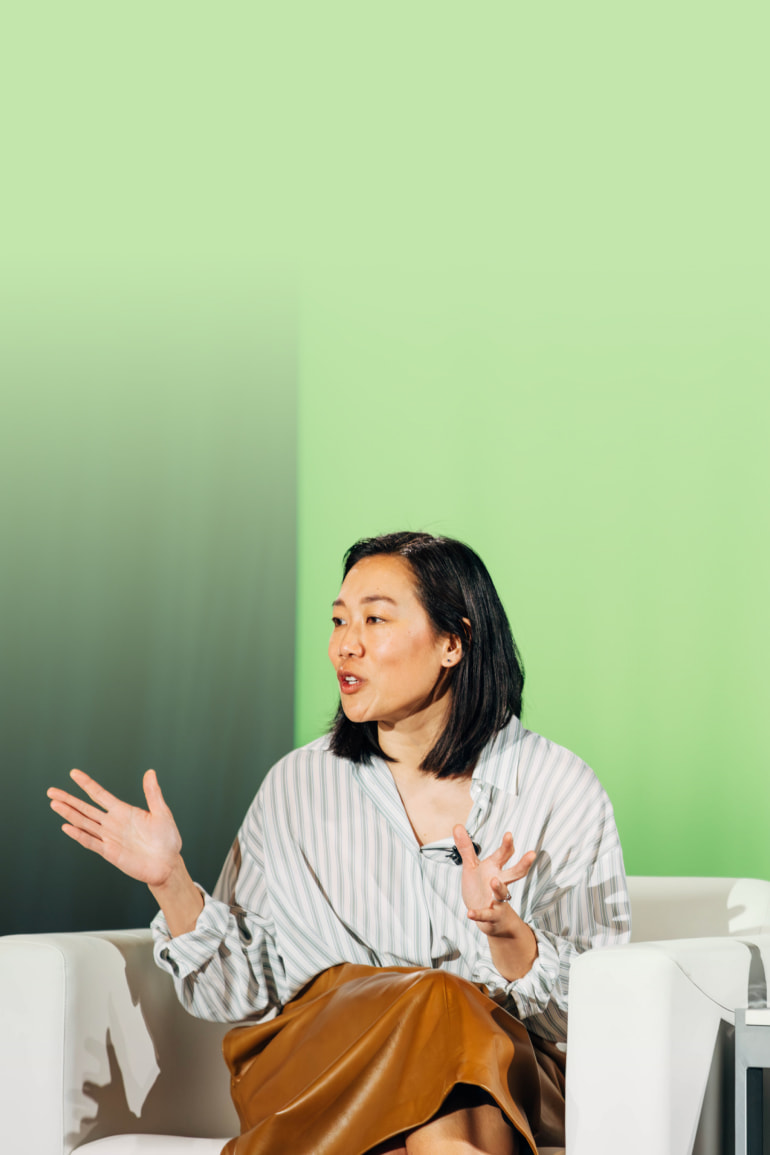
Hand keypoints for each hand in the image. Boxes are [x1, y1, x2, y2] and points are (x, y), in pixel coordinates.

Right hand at [47, 769, 182, 888]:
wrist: (168, 864)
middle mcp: (112, 823)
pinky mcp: (110, 853)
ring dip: (69, 814)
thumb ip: (153, 793)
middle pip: (85, 808)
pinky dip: (79, 835)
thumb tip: (150, 772)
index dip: (86, 784)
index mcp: (123, 811)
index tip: (73, 773)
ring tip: (54, 804)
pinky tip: (67, 827)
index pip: (100, 794)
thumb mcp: (162, 812)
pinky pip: (91, 842)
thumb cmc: (167, 839)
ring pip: (84, 823)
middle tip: (51, 791)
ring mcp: (109, 837)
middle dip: (68, 799)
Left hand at [453, 825, 535, 936]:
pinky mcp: (491, 915)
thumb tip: (457, 825)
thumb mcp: (472, 866)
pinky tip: (469, 913)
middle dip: (523, 864)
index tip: (509, 835)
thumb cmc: (481, 888)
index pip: (504, 855)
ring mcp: (497, 900)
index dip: (507, 845)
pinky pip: (485, 914)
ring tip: (494, 880)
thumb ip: (466, 848)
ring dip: (499, 887)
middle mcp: (499, 883)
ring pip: (502, 893)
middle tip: (532, 854)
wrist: (489, 919)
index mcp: (495, 869)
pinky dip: (479, 914)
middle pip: (515, 873)